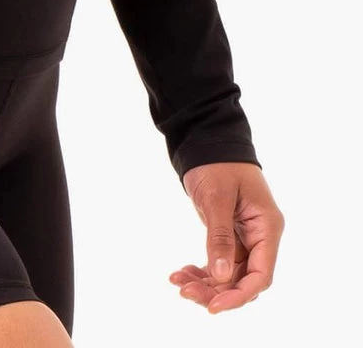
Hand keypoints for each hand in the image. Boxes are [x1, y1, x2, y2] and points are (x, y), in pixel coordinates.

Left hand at [170, 160, 284, 312]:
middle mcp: (260, 235)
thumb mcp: (216, 198)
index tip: (213, 306)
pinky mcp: (229, 234)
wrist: (207, 138)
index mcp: (267, 227)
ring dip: (206, 283)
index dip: (238, 295)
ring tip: (178, 281)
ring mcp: (245, 236)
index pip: (260, 274)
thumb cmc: (217, 162)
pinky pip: (219, 261)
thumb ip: (220, 237)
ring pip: (229, 274)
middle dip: (216, 291)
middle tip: (185, 291)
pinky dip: (202, 270)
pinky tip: (181, 272)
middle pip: (244, 278)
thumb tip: (220, 277)